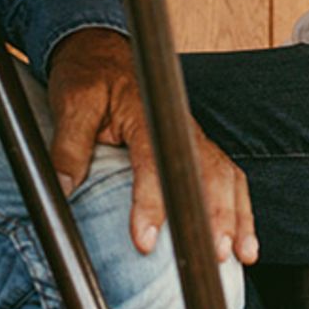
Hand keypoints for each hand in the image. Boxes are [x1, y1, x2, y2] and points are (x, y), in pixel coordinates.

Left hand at [46, 27, 256, 262]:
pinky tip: (244, 242)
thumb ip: (69, 145)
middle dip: (214, 215)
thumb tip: (64, 190)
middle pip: (206, 173)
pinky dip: (241, 210)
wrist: (104, 54)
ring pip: (226, 177)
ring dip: (237, 216)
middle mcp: (180, 128)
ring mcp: (194, 139)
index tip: (144, 241)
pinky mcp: (197, 151)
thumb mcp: (72, 103)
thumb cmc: (90, 77)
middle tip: (213, 254)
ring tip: (242, 254)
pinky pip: (228, 179)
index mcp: (148, 115)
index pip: (154, 162)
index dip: (151, 203)